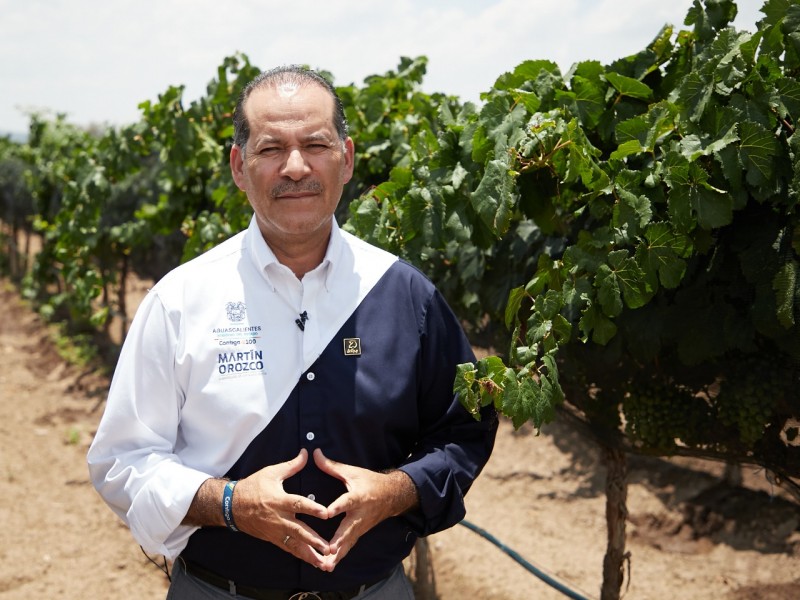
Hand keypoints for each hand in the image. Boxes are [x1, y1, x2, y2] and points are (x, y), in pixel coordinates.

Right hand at [234, 448, 330, 567]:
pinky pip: (288, 548)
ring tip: (325, 563)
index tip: (326, 513)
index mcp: (279, 500)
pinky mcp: (272, 538)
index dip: (312, 508)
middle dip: (314, 540)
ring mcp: (275, 530)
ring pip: (295, 545)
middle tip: (328, 548)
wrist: (231, 505)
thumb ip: (292, 465)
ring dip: (310, 554)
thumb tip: (307, 453)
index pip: (298, 504)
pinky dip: (300, 556)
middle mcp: (278, 518)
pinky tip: (312, 562)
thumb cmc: (252, 487)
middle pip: (299, 530)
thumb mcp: (271, 472)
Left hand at [313, 448, 417, 571]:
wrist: (392, 496)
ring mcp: (361, 526)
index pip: (347, 502)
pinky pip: (349, 546)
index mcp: (358, 496)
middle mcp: (360, 514)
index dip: (337, 507)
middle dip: (338, 541)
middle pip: (348, 529)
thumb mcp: (353, 472)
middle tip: (328, 551)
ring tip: (325, 565)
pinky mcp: (360, 533)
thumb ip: (332, 466)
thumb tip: (315, 453)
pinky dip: (340, 556)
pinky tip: (328, 566)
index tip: (326, 513)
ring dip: (338, 555)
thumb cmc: (370, 482)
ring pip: (348, 542)